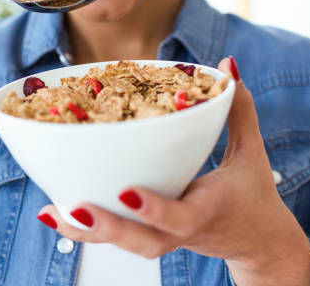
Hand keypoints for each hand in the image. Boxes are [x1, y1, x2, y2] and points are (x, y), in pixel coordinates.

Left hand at [37, 57, 309, 284]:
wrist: (257, 241)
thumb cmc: (252, 193)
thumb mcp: (252, 151)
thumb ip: (239, 109)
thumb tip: (227, 65)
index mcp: (208, 209)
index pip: (182, 217)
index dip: (155, 209)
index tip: (127, 190)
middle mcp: (182, 231)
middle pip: (144, 241)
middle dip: (110, 228)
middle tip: (80, 208)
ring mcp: (165, 239)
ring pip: (124, 245)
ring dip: (87, 232)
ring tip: (51, 212)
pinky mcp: (151, 236)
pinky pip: (117, 239)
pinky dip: (85, 230)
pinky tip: (54, 214)